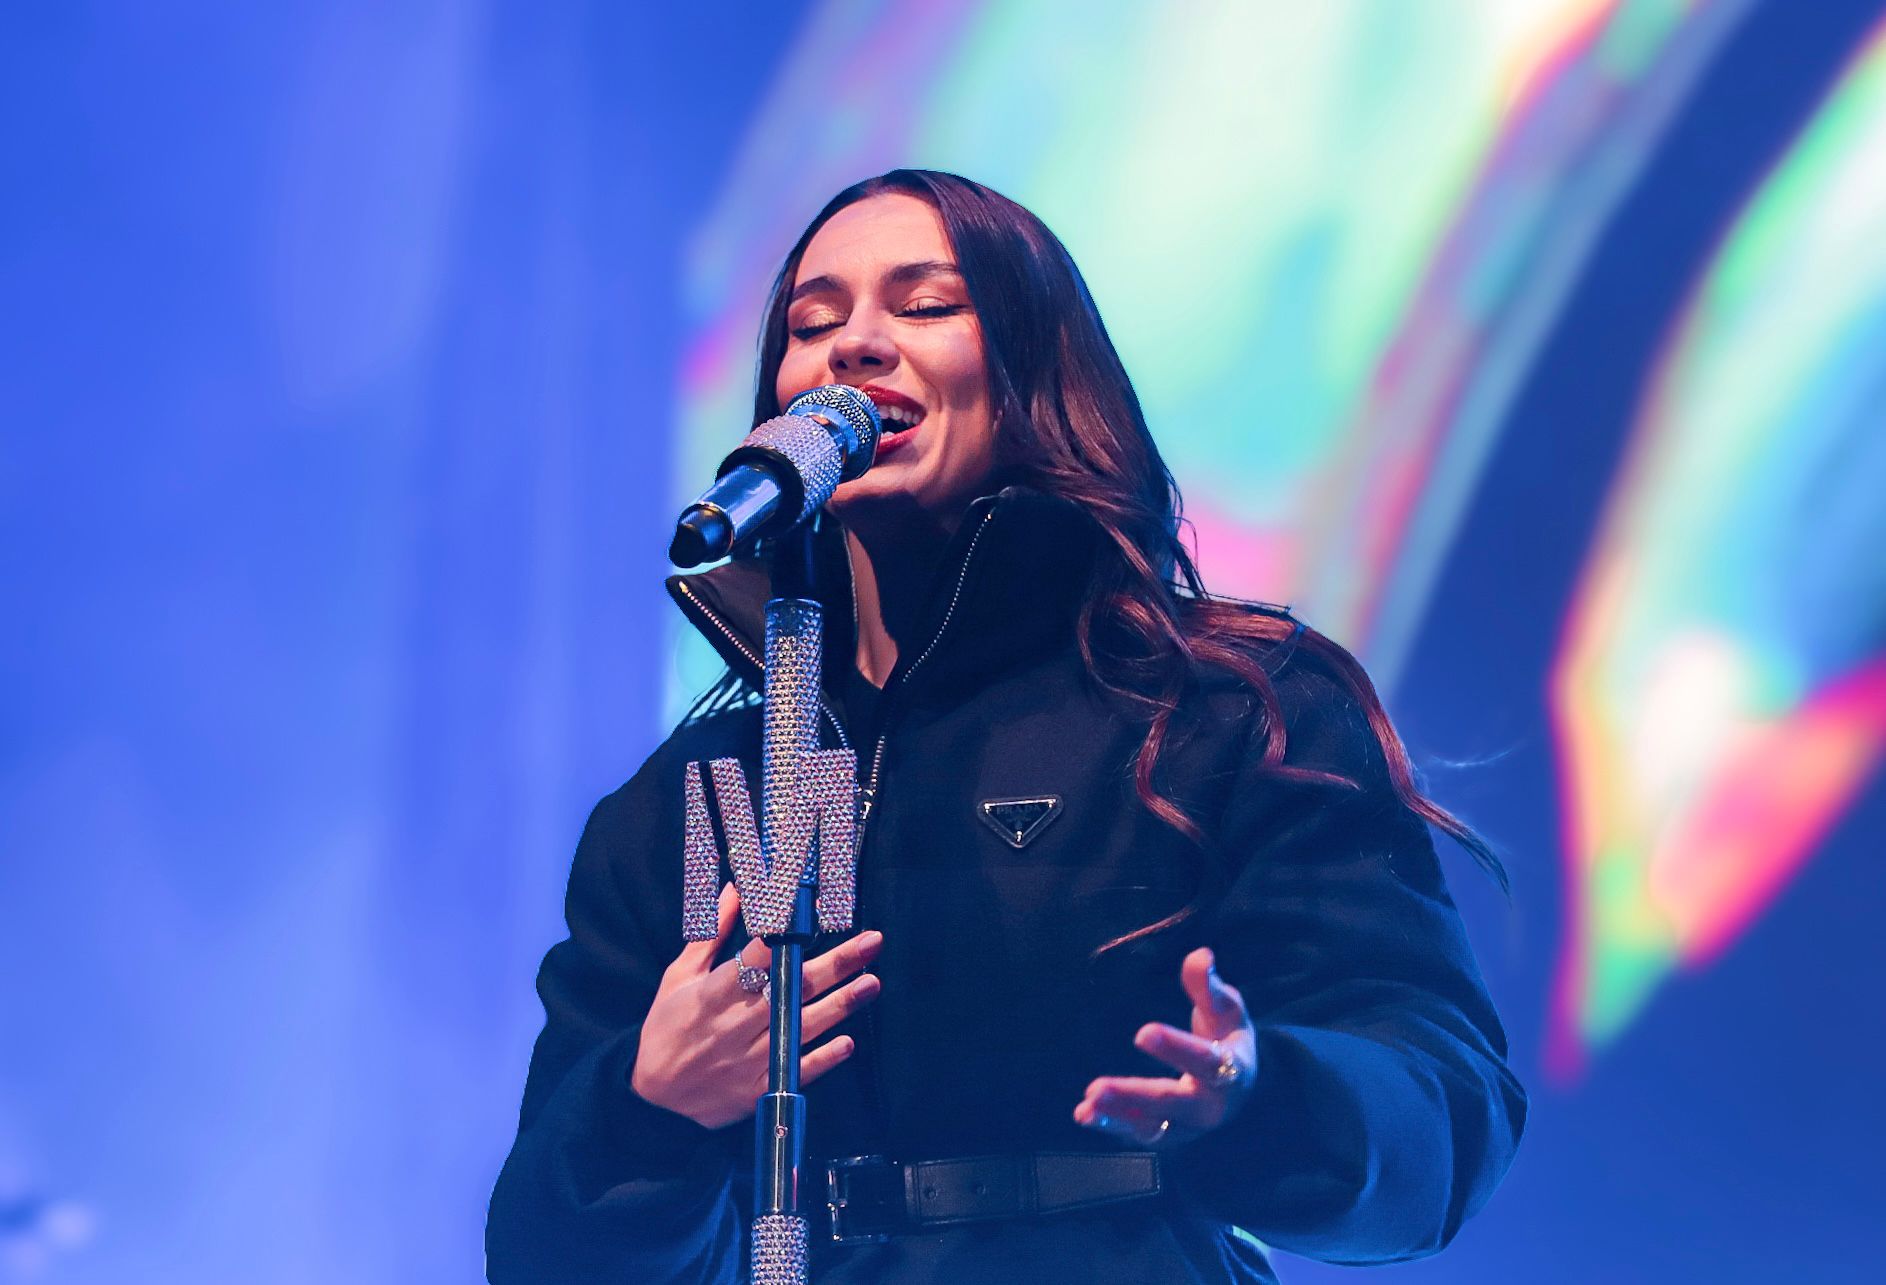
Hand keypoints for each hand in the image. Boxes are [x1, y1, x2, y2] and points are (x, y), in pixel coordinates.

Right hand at [630, 882, 883, 1129]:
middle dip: (834, 964)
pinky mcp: (757, 1090)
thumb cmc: (668, 1025)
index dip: (784, 938)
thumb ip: (712, 933)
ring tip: (871, 983)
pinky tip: (848, 1042)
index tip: (814, 915)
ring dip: (840, 1006)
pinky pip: (795, 1072)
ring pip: (801, 1028)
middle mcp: (735, 1025)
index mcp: (713, 994)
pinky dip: (823, 1059)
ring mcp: (749, 1060)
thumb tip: (737, 889)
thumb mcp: (680, 975)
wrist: (651, 1095)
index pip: (755, 960)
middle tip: (870, 943)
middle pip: (791, 990)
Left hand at [1074, 946, 1255, 1147]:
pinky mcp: (1168, 1133)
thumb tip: (1200, 954)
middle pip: (1171, 1104)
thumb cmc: (1227, 1035)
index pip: (1205, 1061)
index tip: (1142, 1033)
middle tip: (1096, 1088)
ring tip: (1086, 1107)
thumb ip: (1209, 986)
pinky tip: (1084, 1114)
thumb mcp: (1226, 1007)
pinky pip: (1139, 1133)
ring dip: (1116, 1119)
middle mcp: (1210, 1105)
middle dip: (1133, 1096)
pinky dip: (1112, 1126)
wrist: (1240, 1085)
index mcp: (1231, 1070)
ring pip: (1151, 1127)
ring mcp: (1187, 1126)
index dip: (1175, 1048)